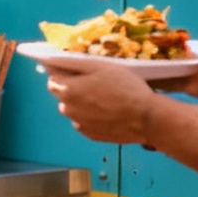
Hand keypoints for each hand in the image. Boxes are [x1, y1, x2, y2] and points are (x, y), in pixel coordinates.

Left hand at [43, 60, 169, 145]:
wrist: (145, 117)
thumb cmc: (124, 87)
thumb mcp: (100, 66)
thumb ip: (73, 63)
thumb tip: (53, 62)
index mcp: (68, 91)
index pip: (52, 80)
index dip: (64, 74)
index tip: (77, 72)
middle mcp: (69, 109)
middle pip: (62, 96)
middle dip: (73, 88)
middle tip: (97, 83)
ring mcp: (79, 124)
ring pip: (73, 109)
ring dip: (82, 103)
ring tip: (105, 98)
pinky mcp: (91, 135)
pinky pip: (84, 122)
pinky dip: (91, 116)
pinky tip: (108, 111)